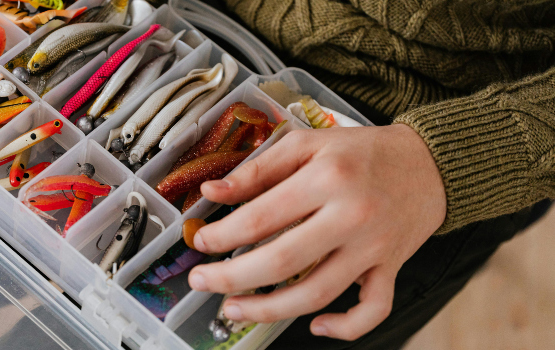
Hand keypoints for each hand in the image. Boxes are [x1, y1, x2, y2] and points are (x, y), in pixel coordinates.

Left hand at [188, 124, 446, 340]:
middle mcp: (351, 216)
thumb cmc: (362, 152)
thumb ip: (258, 169)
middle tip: (201, 282)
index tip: (199, 243)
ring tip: (233, 309)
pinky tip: (314, 326)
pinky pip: (372, 309)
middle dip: (231, 278)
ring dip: (268, 309)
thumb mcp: (307, 145)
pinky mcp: (391, 268)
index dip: (222, 236)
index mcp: (326, 179)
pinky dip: (344, 326)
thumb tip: (212, 192)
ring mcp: (373, 248)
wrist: (429, 163)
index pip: (261, 217)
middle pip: (282, 262)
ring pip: (316, 293)